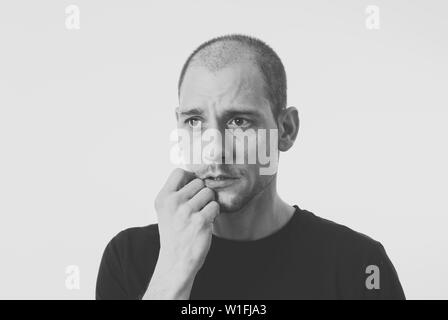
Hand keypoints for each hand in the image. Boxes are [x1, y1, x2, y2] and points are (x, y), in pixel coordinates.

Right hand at [143, 168, 219, 298]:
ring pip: (209, 192)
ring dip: (209, 203)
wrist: (176, 260)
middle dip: (201, 193)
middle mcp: (173, 202)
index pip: (179, 172)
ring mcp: (187, 211)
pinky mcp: (200, 221)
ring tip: (201, 214)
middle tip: (196, 207)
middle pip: (198, 182)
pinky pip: (215, 206)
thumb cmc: (174, 234)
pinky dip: (214, 213)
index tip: (191, 189)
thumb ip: (176, 192)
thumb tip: (195, 175)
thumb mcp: (166, 210)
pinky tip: (206, 222)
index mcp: (163, 198)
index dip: (189, 178)